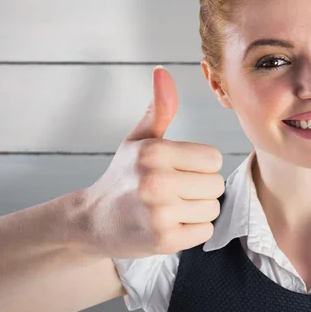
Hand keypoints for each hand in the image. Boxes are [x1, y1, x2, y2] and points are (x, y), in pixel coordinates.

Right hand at [82, 66, 223, 258]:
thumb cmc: (123, 177)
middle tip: (174, 192)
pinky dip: (192, 231)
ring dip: (197, 210)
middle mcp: (156, 181)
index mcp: (154, 152)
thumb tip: (163, 71)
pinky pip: (205, 231)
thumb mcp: (139, 139)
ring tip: (171, 208)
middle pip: (216, 184)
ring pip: (212, 208)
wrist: (94, 220)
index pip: (213, 158)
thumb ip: (159, 108)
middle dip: (200, 189)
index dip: (200, 166)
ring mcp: (159, 213)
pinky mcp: (164, 240)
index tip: (179, 170)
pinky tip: (169, 225)